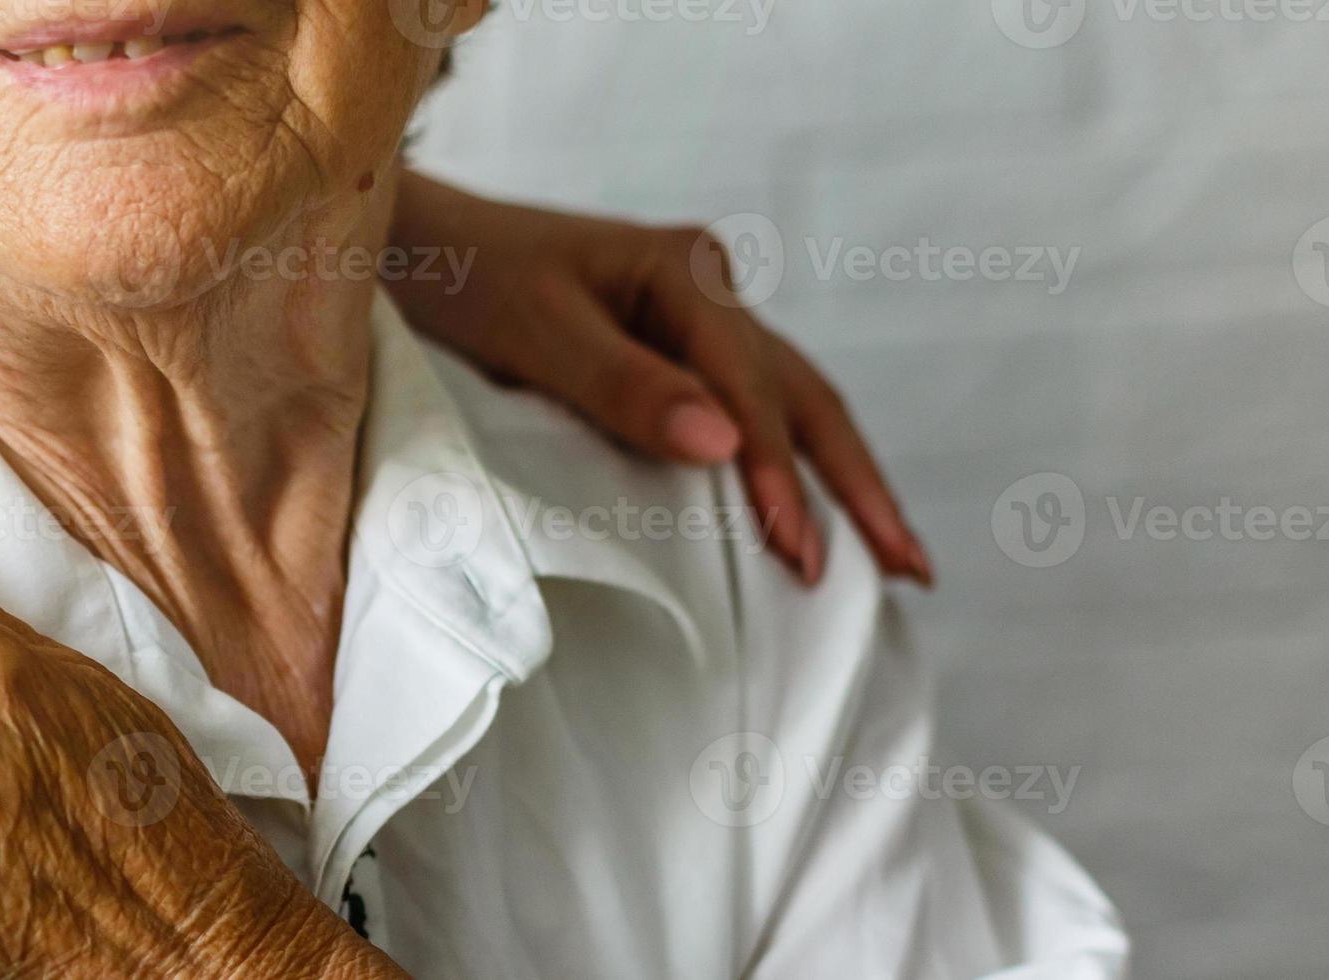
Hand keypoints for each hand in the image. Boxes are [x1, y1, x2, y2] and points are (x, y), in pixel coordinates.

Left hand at [386, 170, 930, 585]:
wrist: (416, 250)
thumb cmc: (466, 282)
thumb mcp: (534, 331)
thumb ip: (624, 385)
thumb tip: (728, 444)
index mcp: (686, 272)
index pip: (752, 390)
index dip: (779, 477)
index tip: (802, 555)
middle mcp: (709, 292)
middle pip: (806, 396)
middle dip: (859, 486)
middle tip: (912, 571)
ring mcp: (699, 323)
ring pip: (792, 407)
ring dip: (841, 481)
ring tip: (893, 562)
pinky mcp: (678, 356)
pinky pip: (752, 415)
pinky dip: (791, 470)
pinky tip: (814, 520)